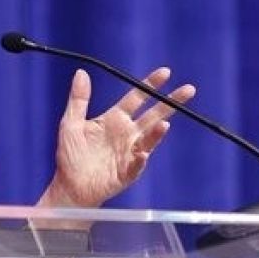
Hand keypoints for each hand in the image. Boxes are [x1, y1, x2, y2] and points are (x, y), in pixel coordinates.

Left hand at [39, 67, 195, 208]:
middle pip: (153, 114)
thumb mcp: (71, 122)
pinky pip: (137, 165)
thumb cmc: (71, 154)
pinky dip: (140, 160)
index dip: (150, 85)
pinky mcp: (127, 172)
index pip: (136, 98)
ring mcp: (130, 152)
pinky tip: (142, 154)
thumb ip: (78, 99)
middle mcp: (126, 133)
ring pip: (149, 139)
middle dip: (171, 102)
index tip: (166, 72)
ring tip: (164, 123)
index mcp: (114, 119)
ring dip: (156, 132)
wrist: (69, 185)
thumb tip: (81, 72)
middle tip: (189, 89)